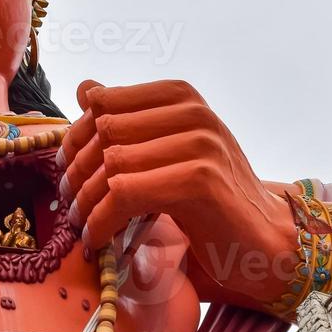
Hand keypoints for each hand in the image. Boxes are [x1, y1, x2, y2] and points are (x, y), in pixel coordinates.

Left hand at [59, 79, 289, 257]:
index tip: (67, 170)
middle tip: (69, 204)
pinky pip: (125, 193)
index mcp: (181, 96)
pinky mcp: (199, 180)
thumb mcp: (166, 151)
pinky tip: (98, 238)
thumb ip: (128, 121)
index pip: (103, 102)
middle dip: (76, 171)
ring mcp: (200, 144)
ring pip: (111, 163)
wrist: (264, 244)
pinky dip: (102, 219)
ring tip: (80, 224)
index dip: (76, 137)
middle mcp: (193, 112)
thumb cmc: (210, 201)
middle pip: (103, 131)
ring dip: (85, 201)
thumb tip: (84, 87)